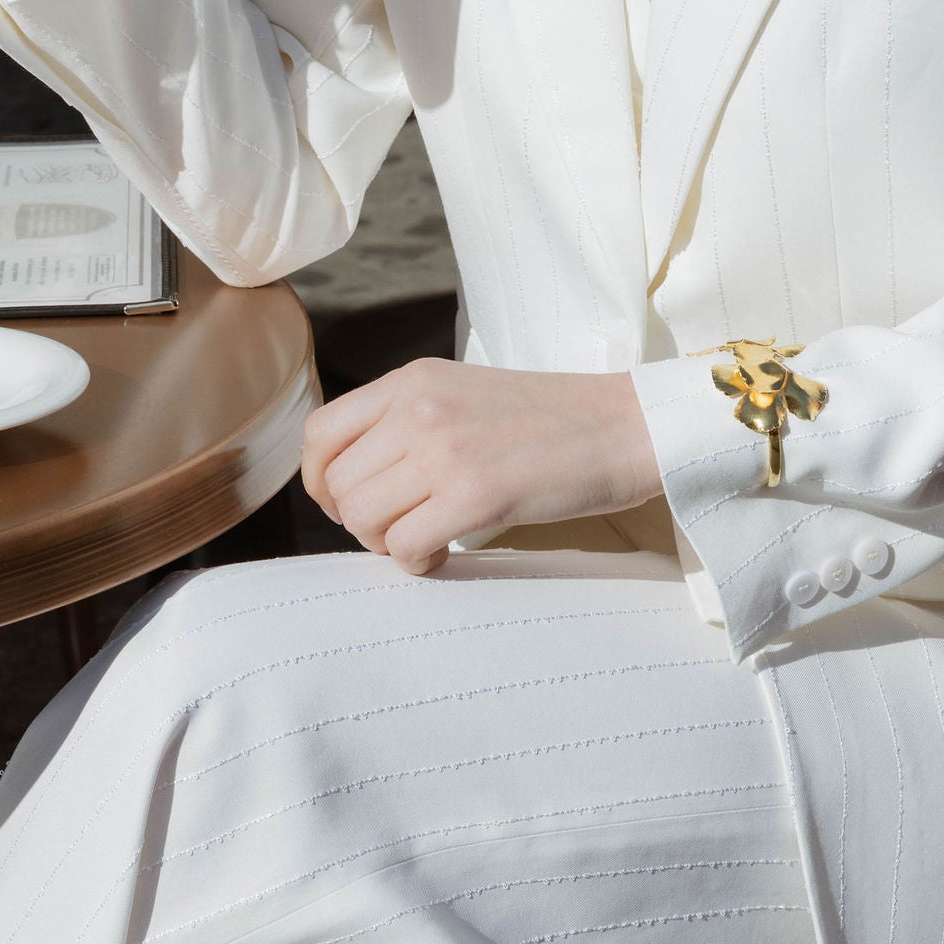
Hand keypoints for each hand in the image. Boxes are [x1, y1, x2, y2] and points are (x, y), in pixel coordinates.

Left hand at [300, 359, 663, 575]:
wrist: (623, 426)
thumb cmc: (548, 421)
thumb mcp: (462, 394)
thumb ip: (406, 421)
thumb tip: (351, 483)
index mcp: (412, 380)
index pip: (321, 434)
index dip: (321, 482)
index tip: (348, 505)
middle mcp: (418, 407)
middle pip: (338, 486)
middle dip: (360, 524)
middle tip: (401, 530)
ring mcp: (445, 448)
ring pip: (363, 518)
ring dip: (388, 545)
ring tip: (427, 539)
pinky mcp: (476, 493)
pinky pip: (405, 547)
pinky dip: (418, 563)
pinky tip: (446, 554)